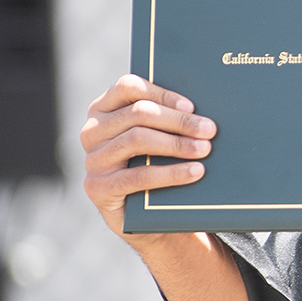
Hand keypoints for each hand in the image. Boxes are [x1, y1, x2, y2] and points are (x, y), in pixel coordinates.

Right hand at [80, 74, 215, 237]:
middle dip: (178, 121)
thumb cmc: (155, 163)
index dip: (162, 94)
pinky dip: (171, 173)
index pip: (128, 87)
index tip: (191, 106)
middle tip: (209, 130)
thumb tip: (202, 111)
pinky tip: (195, 172)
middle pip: (137, 114)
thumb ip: (167, 119)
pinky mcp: (98, 187)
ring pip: (137, 140)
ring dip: (176, 144)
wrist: (142, 213)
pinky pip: (138, 176)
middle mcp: (92, 131)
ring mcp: (93, 159)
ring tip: (204, 149)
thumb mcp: (157, 137)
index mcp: (104, 109)